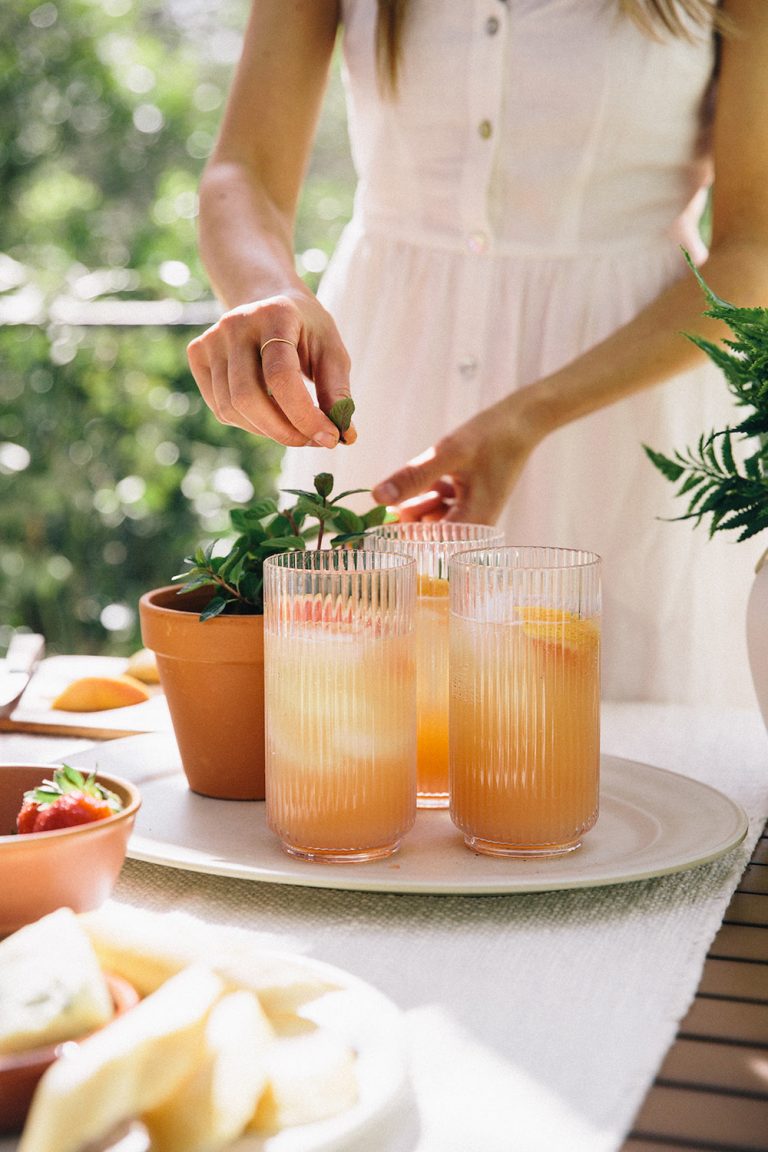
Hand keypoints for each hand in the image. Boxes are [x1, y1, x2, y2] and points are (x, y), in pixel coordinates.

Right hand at [186, 291, 356, 446]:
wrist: (267, 300)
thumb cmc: (306, 330)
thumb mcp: (331, 351)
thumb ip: (337, 392)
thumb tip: (346, 437)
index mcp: (275, 315)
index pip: (281, 375)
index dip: (304, 415)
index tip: (330, 438)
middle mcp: (236, 323)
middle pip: (248, 397)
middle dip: (284, 431)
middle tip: (313, 442)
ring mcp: (211, 338)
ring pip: (232, 409)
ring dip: (269, 431)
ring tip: (296, 429)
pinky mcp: (197, 354)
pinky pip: (221, 409)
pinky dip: (250, 424)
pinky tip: (271, 415)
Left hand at [371, 397, 542, 523]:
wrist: (522, 422)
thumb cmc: (491, 437)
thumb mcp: (447, 455)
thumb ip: (412, 477)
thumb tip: (376, 497)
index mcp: (471, 526)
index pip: (423, 542)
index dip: (404, 523)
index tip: (401, 496)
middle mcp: (473, 529)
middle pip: (425, 532)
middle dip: (416, 507)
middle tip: (430, 480)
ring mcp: (472, 517)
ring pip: (430, 518)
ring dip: (425, 497)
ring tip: (443, 475)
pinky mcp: (470, 505)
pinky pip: (441, 506)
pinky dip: (435, 491)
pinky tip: (447, 475)